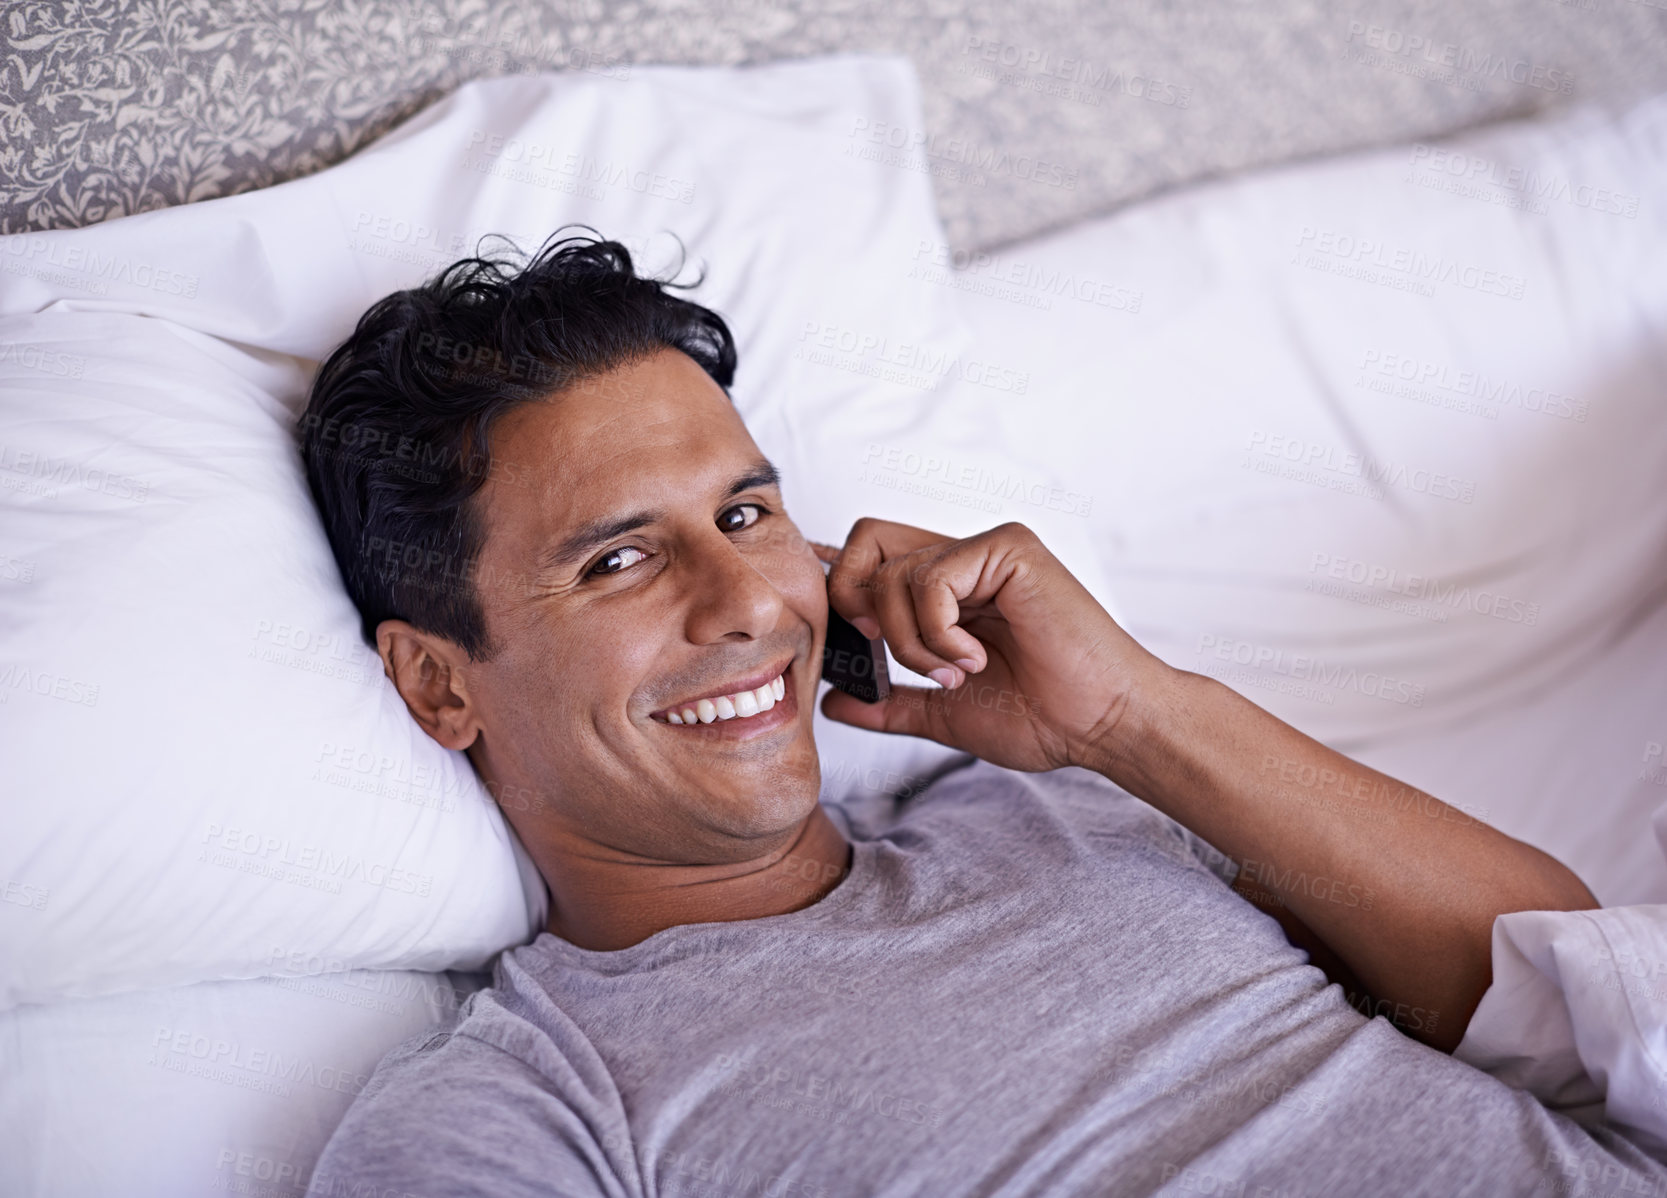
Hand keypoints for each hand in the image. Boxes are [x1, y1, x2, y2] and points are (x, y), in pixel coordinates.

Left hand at [814, 518, 1169, 772]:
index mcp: (950, 588)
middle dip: (858, 601)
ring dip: (912, 640)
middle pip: (867, 540)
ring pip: (894, 571)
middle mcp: (966, 559)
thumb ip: (889, 703)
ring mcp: (987, 550)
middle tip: (889, 650)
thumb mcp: (945, 713)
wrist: (1099, 725)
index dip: (844, 592)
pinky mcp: (1008, 550)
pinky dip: (939, 631)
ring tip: (957, 674)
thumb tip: (833, 701)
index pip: (870, 558)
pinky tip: (975, 661)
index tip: (861, 647)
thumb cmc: (1043, 717)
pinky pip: (932, 579)